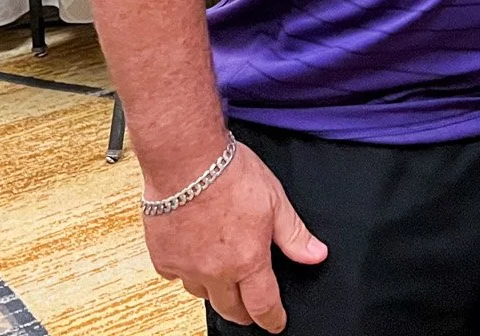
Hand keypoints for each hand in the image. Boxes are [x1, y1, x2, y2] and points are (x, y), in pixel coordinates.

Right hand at [144, 143, 327, 332]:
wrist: (185, 159)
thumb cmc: (228, 173)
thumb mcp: (275, 200)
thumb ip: (295, 234)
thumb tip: (316, 254)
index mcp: (247, 260)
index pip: (263, 305)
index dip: (272, 319)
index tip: (276, 323)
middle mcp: (216, 271)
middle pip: (230, 309)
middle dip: (244, 312)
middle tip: (250, 307)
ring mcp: (187, 267)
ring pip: (202, 294)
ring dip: (215, 290)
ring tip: (222, 276)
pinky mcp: (163, 258)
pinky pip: (175, 276)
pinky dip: (185, 270)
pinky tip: (192, 254)